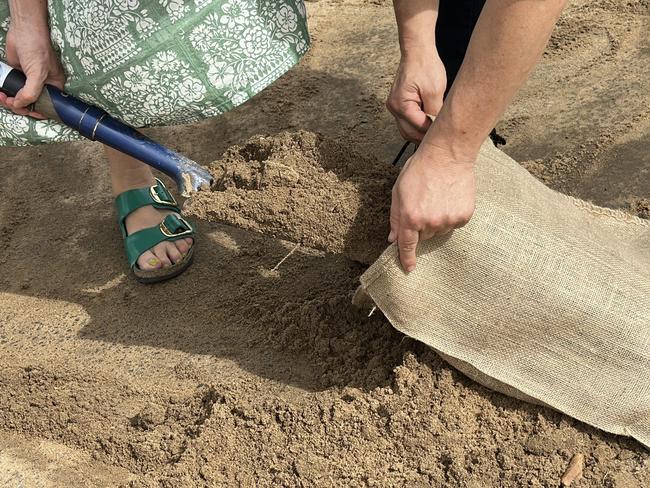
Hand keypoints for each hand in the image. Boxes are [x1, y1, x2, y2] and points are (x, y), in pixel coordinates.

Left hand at [0, 18, 64, 117]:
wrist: (23, 30)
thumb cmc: (37, 48)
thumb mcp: (38, 74)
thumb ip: (31, 93)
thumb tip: (19, 105)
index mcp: (54, 87)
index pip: (47, 106)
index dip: (35, 111)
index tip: (24, 110)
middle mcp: (43, 86)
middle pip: (32, 104)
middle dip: (19, 106)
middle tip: (10, 102)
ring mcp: (29, 81)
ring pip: (20, 98)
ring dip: (10, 101)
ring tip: (2, 96)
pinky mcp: (18, 76)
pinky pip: (12, 88)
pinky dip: (5, 92)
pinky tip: (0, 92)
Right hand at [386, 49, 446, 142]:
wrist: (417, 52)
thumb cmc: (425, 67)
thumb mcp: (435, 91)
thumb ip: (434, 112)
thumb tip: (437, 128)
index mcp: (401, 105)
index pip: (418, 128)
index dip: (431, 131)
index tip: (444, 131)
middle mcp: (394, 108)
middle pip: (408, 133)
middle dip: (424, 136)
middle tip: (440, 134)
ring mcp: (394, 106)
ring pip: (407, 129)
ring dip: (420, 131)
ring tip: (435, 127)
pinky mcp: (398, 104)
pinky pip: (406, 121)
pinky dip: (417, 124)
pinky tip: (428, 120)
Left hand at [388, 143, 475, 271]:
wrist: (448, 154)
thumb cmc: (420, 169)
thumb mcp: (399, 192)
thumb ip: (395, 218)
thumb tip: (393, 239)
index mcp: (411, 218)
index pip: (407, 246)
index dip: (407, 259)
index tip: (408, 268)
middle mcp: (430, 223)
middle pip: (424, 236)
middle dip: (421, 225)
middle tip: (424, 203)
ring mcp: (448, 220)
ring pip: (440, 231)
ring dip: (437, 220)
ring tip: (437, 198)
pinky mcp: (463, 216)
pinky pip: (454, 224)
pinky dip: (451, 215)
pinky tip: (449, 198)